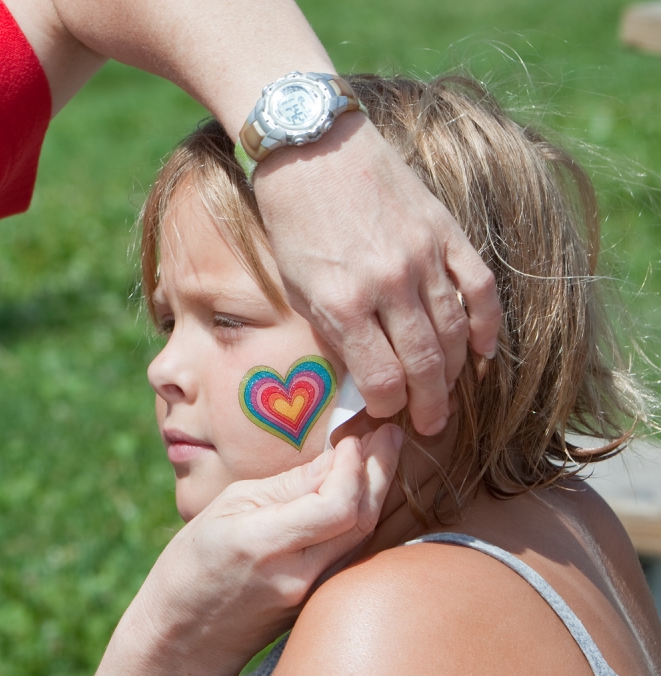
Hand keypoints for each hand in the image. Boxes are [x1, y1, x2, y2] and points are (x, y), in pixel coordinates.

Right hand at [123, 424, 403, 675]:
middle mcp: (296, 575)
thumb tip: (334, 459)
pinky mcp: (317, 602)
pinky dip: (361, 518)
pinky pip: (351, 554)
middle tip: (388, 433)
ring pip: (362, 538)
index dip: (354, 465)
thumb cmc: (190, 567)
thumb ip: (285, 486)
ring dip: (377, 493)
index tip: (354, 436)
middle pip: (361, 519)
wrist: (182, 640)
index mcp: (262, 544)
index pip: (335, 504)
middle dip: (379, 470)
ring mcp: (311, 594)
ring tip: (381, 455)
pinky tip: (361, 493)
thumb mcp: (224, 509)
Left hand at [254, 115, 500, 435]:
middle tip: (430, 426)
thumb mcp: (295, 283)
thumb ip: (331, 328)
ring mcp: (422, 256)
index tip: (387, 414)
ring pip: (455, 332)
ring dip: (456, 373)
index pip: (380, 377)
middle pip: (424, 363)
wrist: (312, 145)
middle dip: (429, 404)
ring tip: (450, 398)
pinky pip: (479, 287)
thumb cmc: (292, 219)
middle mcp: (387, 284)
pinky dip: (486, 323)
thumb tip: (362, 373)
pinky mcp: (445, 230)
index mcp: (343, 302)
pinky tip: (483, 350)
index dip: (387, 405)